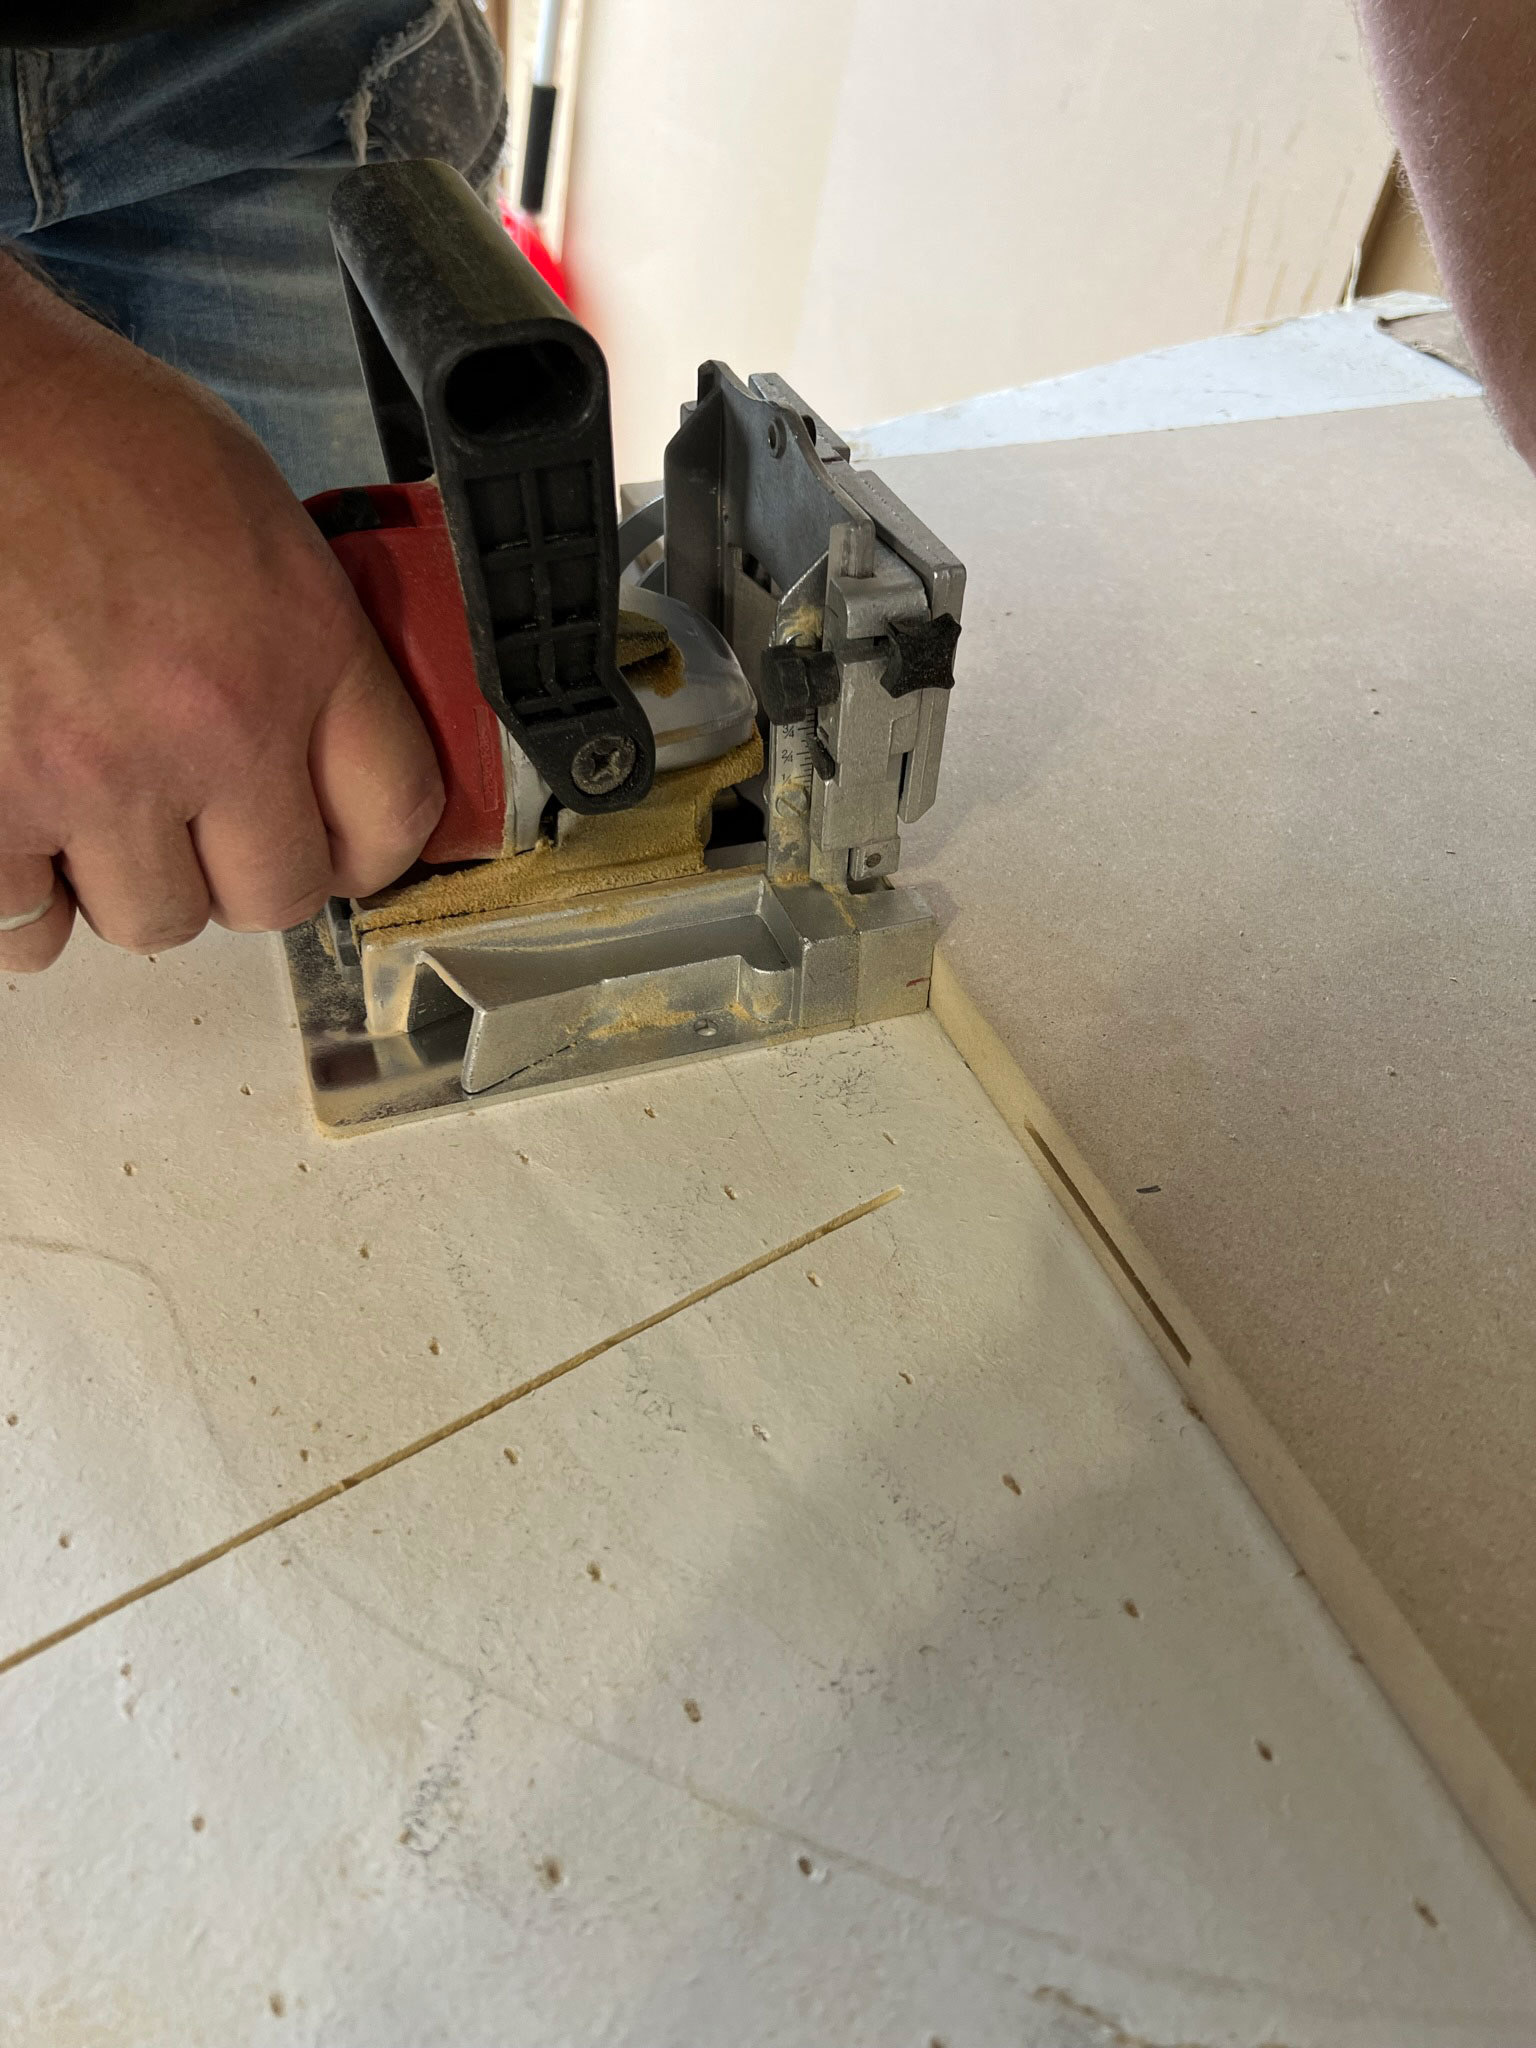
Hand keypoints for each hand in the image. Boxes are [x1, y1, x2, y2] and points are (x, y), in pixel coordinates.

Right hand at [0, 255, 443, 972]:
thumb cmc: (73, 430)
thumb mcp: (247, 509)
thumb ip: (302, 635)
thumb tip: (330, 726)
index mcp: (298, 647)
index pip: (396, 814)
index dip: (372, 849)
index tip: (345, 848)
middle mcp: (211, 729)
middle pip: (276, 898)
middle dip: (245, 874)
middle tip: (208, 829)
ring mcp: (95, 781)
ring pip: (155, 922)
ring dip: (131, 882)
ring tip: (99, 808)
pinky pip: (29, 929)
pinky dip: (26, 898)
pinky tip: (25, 829)